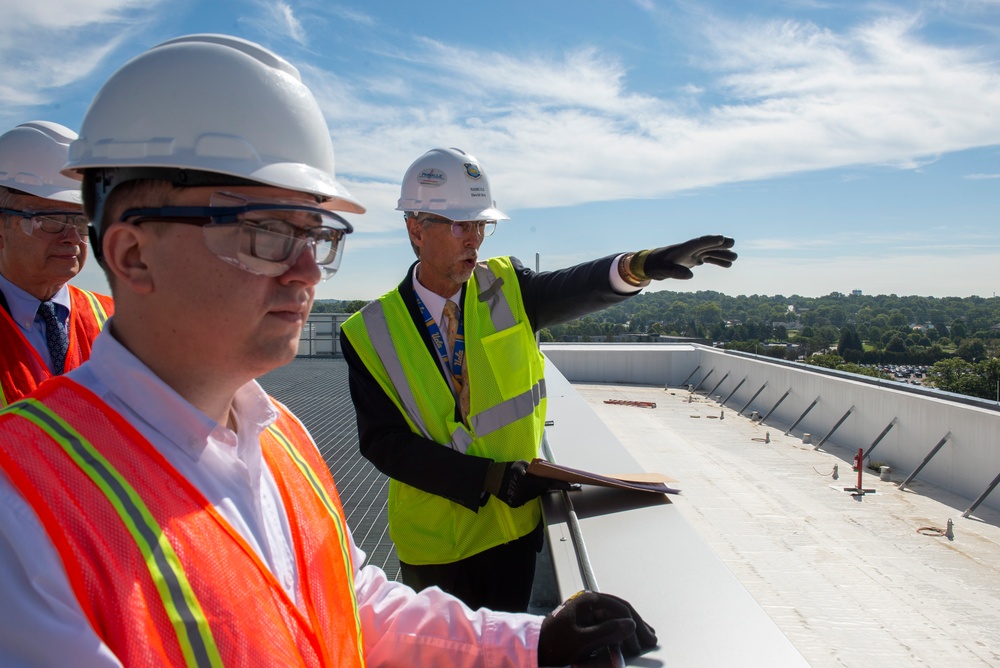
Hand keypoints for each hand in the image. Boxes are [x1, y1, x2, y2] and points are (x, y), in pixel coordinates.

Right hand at [483, 460, 569, 507]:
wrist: (490, 479)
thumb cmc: (507, 468)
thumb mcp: (521, 463)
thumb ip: (534, 468)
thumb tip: (547, 470)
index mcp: (526, 480)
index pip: (547, 482)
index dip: (559, 484)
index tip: (571, 485)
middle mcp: (524, 492)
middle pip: (542, 490)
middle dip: (548, 485)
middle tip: (554, 482)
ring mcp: (520, 499)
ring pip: (535, 494)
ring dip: (536, 489)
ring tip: (528, 482)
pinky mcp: (516, 504)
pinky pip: (527, 498)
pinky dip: (528, 493)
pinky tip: (522, 488)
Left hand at [537, 590, 657, 665]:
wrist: (535, 647)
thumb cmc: (553, 643)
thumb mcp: (581, 640)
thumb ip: (606, 632)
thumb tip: (630, 624)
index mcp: (588, 600)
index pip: (619, 607)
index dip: (634, 623)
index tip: (644, 638)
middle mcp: (590, 602)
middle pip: (620, 610)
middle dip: (637, 624)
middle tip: (650, 639)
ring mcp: (589, 611)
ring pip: (616, 616)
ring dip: (632, 627)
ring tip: (646, 637)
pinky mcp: (587, 621)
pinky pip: (609, 623)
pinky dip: (621, 630)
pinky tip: (631, 636)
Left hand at [631, 235, 736, 280]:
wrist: (650, 264)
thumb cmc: (655, 266)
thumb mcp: (662, 271)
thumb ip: (675, 272)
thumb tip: (690, 276)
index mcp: (682, 249)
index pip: (697, 243)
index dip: (709, 240)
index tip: (721, 238)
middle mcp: (689, 249)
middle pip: (706, 245)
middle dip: (719, 244)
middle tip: (732, 243)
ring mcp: (692, 253)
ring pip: (710, 252)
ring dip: (721, 254)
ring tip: (734, 258)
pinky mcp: (693, 259)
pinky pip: (708, 258)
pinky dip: (717, 260)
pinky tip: (728, 265)